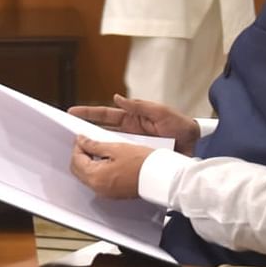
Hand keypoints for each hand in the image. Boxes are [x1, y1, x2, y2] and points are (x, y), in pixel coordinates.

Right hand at [68, 94, 201, 155]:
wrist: (197, 146)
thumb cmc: (182, 126)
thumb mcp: (161, 112)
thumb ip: (140, 106)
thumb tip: (118, 99)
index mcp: (133, 118)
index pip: (106, 115)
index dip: (89, 113)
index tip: (72, 112)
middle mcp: (130, 132)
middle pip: (102, 131)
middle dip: (86, 131)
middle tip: (68, 134)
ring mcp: (133, 145)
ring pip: (109, 147)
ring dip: (96, 148)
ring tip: (79, 152)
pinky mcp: (139, 157)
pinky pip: (122, 159)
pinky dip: (111, 162)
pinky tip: (101, 167)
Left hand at [70, 136, 152, 197]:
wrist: (159, 177)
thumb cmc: (142, 163)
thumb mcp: (115, 147)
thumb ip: (94, 145)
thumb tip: (82, 141)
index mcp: (96, 176)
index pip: (75, 159)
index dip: (78, 146)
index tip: (83, 138)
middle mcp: (98, 187)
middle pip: (78, 169)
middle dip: (80, 155)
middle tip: (88, 143)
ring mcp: (105, 192)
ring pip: (87, 175)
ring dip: (88, 162)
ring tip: (99, 149)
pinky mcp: (113, 193)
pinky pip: (97, 181)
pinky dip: (97, 170)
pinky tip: (107, 160)